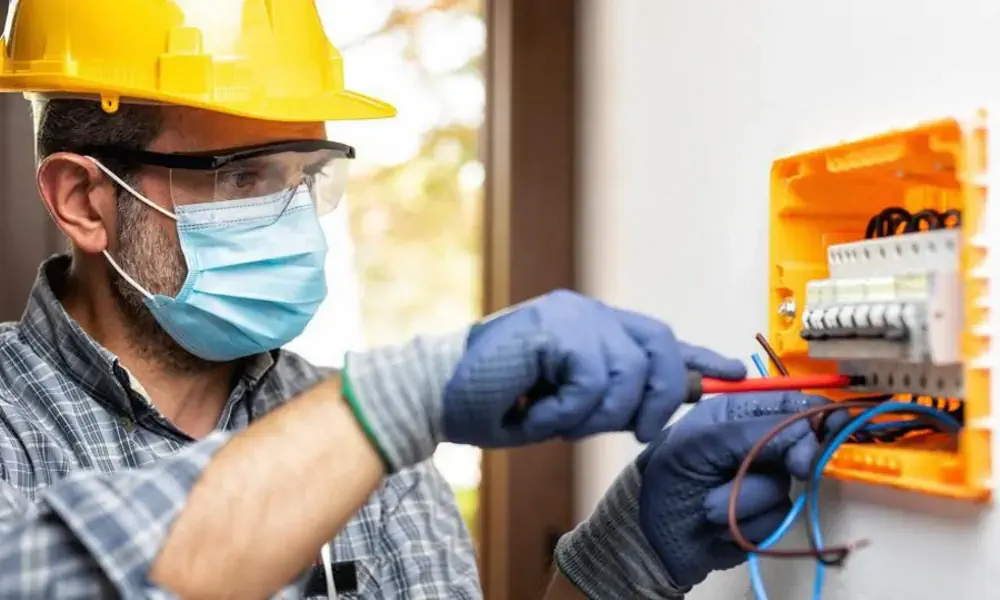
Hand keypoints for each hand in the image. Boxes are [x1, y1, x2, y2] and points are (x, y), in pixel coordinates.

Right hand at [443, 289, 745, 446]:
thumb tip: (662, 406)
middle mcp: (586, 313)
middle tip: (639, 433)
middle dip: (659, 398)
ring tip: (553, 420)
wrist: (436, 397)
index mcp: (592, 327)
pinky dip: (567, 411)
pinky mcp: (553, 327)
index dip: (698, 357)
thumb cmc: (496, 404)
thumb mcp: (568, 407)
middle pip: (659, 346)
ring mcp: (569, 315)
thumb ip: (613, 398)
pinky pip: (590, 381)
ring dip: (595, 415)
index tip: (733, 373)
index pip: (658, 338)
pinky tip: (536, 410)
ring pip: (627, 372)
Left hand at [639, 391, 825, 587]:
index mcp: (735, 413)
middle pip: (799, 444)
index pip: (787, 403)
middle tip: (793, 466)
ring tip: (709, 505)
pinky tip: (720, 526)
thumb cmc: (665, 479)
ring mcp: (762, 479)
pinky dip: (748, 522)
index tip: (837, 422)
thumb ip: (751, 433)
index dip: (815, 412)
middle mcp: (754, 443)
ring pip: (784, 486)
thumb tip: (805, 432)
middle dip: (791, 457)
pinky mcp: (766, 515)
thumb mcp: (698, 446)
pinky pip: (777, 517)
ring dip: (746, 498)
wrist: (650, 538)